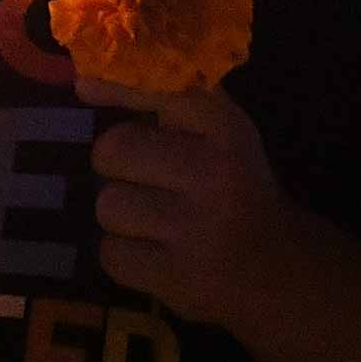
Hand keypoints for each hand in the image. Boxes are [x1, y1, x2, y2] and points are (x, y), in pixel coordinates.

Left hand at [78, 77, 289, 327]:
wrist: (277, 268)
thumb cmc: (233, 187)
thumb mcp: (219, 133)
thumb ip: (165, 98)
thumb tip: (84, 82)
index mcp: (225, 129)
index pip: (160, 90)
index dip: (117, 87)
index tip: (85, 88)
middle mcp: (214, 174)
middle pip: (112, 149)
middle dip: (119, 165)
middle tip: (147, 180)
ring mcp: (197, 231)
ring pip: (107, 205)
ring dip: (123, 214)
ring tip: (157, 221)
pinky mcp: (178, 280)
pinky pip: (111, 254)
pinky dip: (125, 255)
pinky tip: (156, 253)